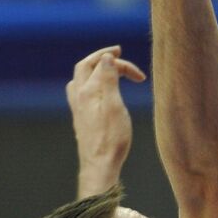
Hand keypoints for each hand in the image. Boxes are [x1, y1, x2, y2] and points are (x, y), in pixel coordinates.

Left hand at [67, 45, 145, 193]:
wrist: (100, 165)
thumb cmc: (111, 138)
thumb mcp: (115, 105)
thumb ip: (109, 79)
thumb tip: (106, 57)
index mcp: (87, 91)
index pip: (102, 65)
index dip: (121, 63)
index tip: (139, 75)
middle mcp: (78, 96)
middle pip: (85, 66)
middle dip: (101, 57)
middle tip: (118, 52)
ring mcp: (78, 107)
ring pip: (80, 78)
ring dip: (93, 68)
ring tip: (107, 67)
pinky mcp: (81, 117)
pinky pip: (80, 90)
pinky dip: (90, 82)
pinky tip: (98, 90)